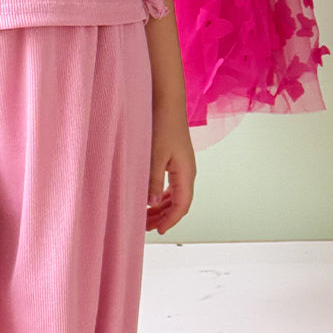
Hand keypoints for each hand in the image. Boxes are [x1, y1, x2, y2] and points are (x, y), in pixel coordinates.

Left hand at [146, 104, 194, 233]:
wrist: (167, 101)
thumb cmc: (163, 124)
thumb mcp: (155, 154)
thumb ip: (152, 180)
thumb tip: (150, 203)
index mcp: (186, 173)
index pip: (182, 205)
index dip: (170, 221)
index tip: (157, 231)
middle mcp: (187, 172)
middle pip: (178, 203)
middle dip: (163, 217)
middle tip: (145, 227)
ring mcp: (182, 166)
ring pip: (174, 195)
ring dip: (161, 207)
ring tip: (145, 216)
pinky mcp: (175, 160)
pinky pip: (170, 185)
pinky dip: (160, 196)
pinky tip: (149, 198)